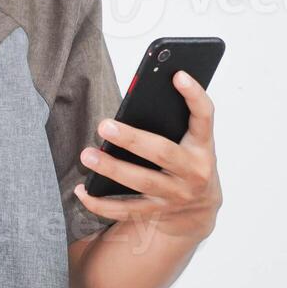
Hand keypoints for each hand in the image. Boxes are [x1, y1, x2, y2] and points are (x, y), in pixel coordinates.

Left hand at [72, 70, 221, 241]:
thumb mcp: (190, 142)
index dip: (194, 95)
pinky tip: (82, 190)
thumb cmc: (187, 162)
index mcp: (203, 146)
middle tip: (104, 126)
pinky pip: (126, 209)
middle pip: (162, 153)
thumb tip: (141, 95)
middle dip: (132, 139)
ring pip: (142, 182)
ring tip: (87, 155)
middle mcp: (193, 172)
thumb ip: (174, 121)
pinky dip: (101, 203)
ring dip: (112, 169)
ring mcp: (175, 195)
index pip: (204, 116)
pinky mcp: (157, 212)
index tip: (178, 75)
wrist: (200, 211)